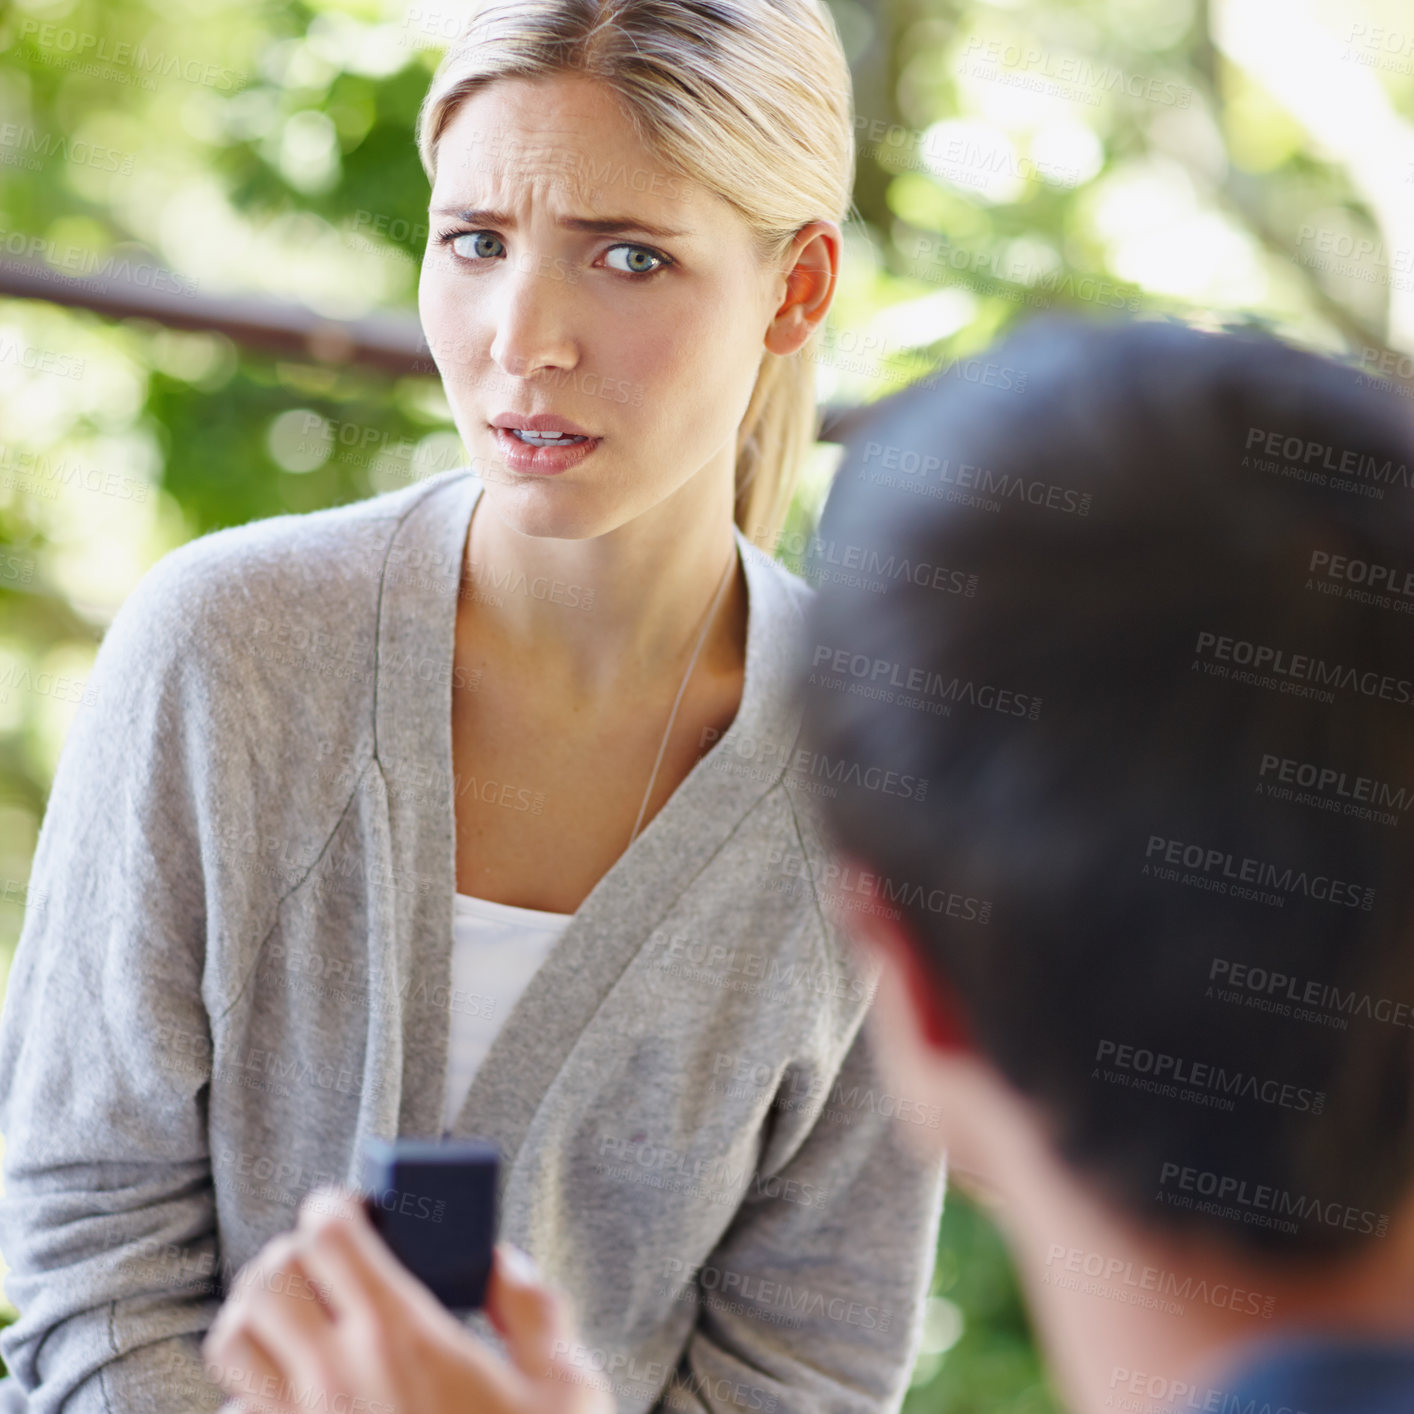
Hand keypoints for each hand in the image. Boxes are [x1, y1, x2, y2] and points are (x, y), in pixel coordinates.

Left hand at [202, 1186, 612, 1413]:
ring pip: (233, 1342)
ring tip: (303, 1315)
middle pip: (267, 1277)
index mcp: (402, 1338)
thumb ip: (533, 1309)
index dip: (335, 1207)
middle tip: (331, 1259)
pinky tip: (300, 1392)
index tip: (355, 1211)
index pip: (327, 1234)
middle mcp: (336, 1380)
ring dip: (260, 1313)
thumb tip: (498, 1264)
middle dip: (294, 1251)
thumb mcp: (566, 1387)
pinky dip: (253, 1392)